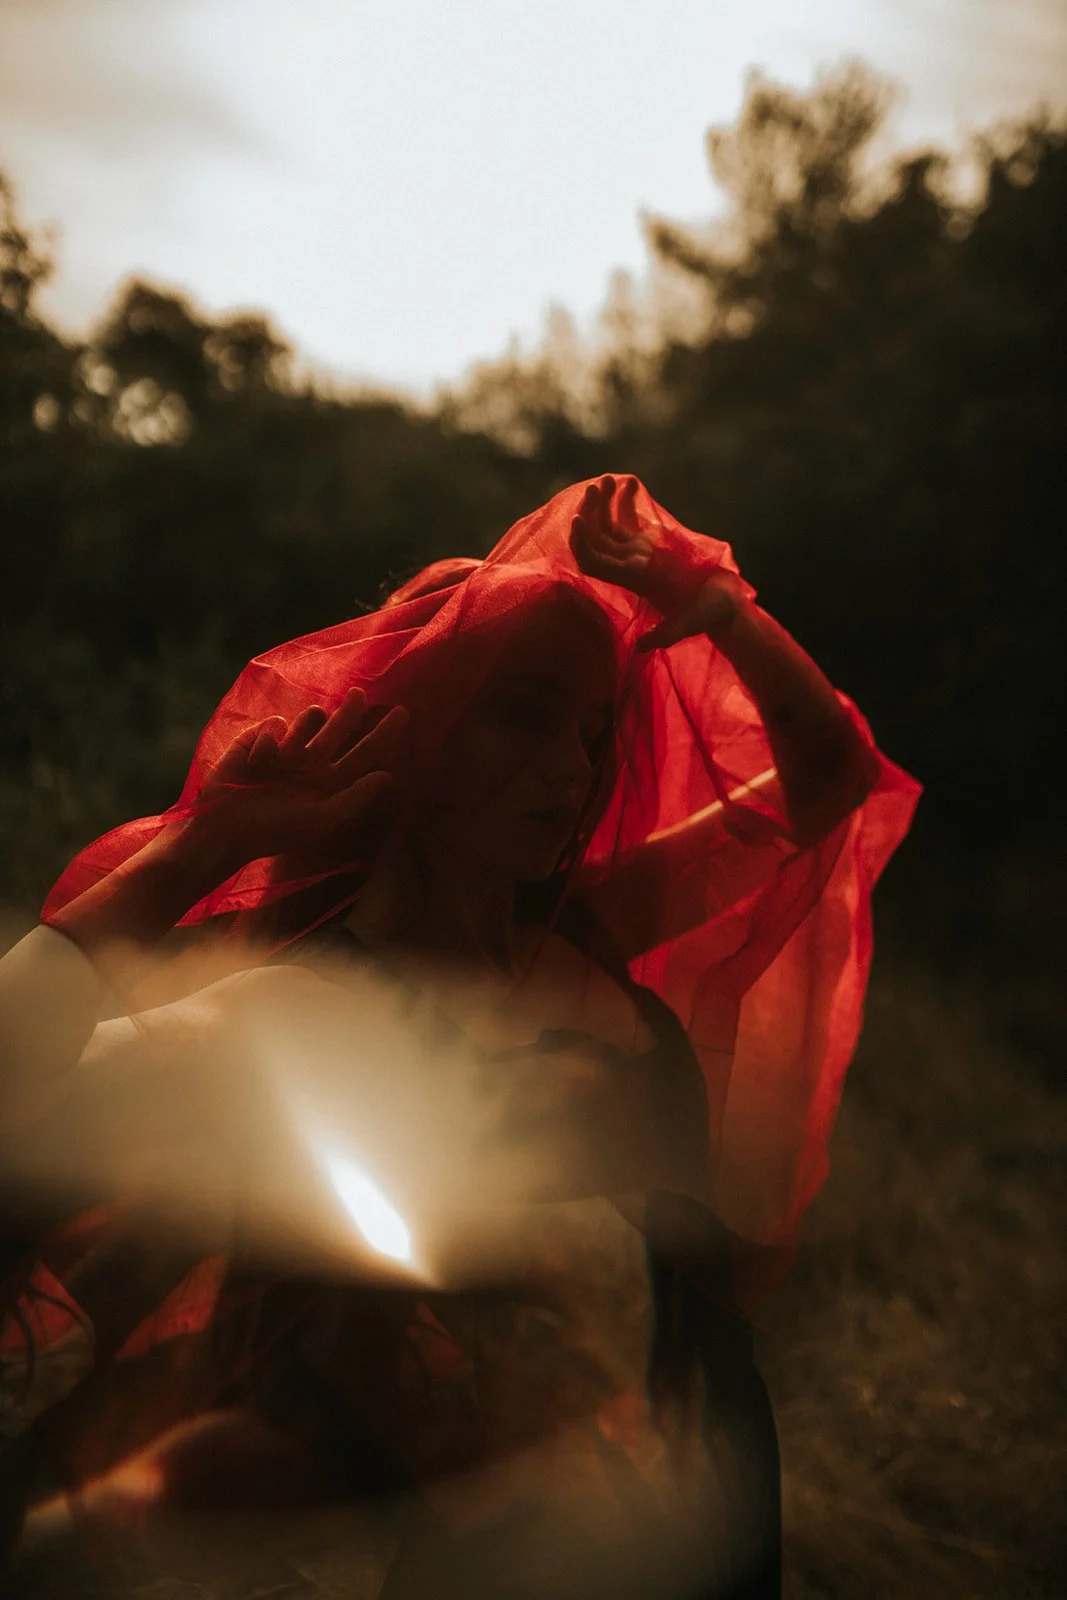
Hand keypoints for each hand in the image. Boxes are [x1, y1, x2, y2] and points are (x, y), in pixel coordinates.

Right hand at [194, 688, 408, 869]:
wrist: (224, 827)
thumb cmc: (274, 831)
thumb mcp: (321, 819)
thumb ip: (355, 798)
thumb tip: (388, 776)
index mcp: (329, 784)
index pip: (363, 754)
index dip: (383, 734)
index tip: (404, 712)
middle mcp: (312, 764)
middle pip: (340, 727)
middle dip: (351, 710)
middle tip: (359, 694)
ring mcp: (287, 750)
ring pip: (310, 718)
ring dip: (305, 728)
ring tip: (287, 755)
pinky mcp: (260, 739)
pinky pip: (276, 724)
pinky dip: (269, 741)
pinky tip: (256, 762)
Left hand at [569, 475, 739, 647]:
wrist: (725, 609)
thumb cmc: (711, 615)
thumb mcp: (690, 624)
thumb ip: (667, 634)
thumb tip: (642, 648)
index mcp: (635, 581)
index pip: (595, 563)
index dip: (582, 543)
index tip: (579, 518)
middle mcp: (630, 567)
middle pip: (596, 540)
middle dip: (590, 513)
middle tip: (597, 487)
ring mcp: (639, 555)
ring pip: (609, 526)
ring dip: (605, 502)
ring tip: (610, 479)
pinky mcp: (652, 545)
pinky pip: (629, 521)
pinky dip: (625, 502)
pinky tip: (631, 482)